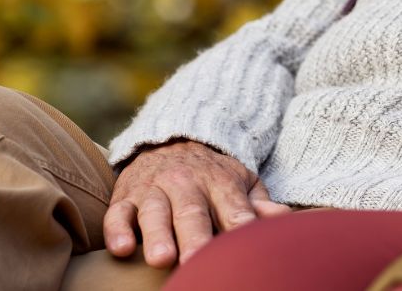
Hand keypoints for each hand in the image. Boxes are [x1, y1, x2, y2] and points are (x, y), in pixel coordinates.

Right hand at [104, 139, 290, 266]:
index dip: (239, 228)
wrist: (173, 138)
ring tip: (162, 259)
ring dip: (157, 236)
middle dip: (196, 238)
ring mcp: (154, 190)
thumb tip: (284, 218)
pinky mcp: (125, 196)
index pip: (233, 209)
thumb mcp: (242, 180)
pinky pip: (118, 213)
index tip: (244, 249)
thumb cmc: (213, 174)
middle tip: (198, 262)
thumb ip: (260, 203)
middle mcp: (186, 185)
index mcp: (220, 183)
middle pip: (192, 213)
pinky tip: (121, 249)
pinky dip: (117, 230)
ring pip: (154, 213)